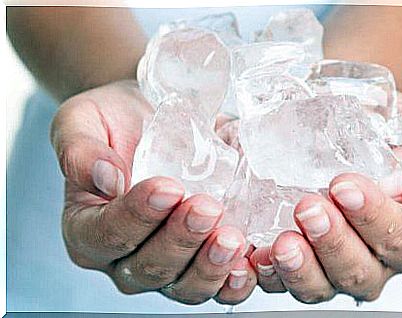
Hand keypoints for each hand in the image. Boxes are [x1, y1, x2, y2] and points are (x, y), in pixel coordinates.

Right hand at [50, 80, 256, 304]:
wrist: (153, 120)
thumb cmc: (115, 122)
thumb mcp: (83, 120)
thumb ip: (80, 149)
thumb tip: (106, 179)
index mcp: (87, 228)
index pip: (106, 235)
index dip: (137, 217)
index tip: (168, 188)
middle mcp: (123, 257)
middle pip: (149, 267)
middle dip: (181, 240)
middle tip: (207, 208)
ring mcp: (166, 266)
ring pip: (185, 286)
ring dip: (211, 265)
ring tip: (232, 237)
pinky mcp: (200, 262)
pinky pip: (217, 286)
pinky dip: (234, 280)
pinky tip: (249, 260)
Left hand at [249, 93, 401, 302]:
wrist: (326, 129)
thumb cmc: (372, 134)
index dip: (375, 217)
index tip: (344, 186)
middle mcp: (371, 258)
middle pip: (361, 272)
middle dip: (333, 242)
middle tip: (309, 209)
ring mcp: (330, 268)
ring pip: (320, 286)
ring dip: (300, 267)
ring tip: (283, 242)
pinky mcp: (294, 268)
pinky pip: (280, 283)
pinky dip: (267, 273)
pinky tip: (257, 254)